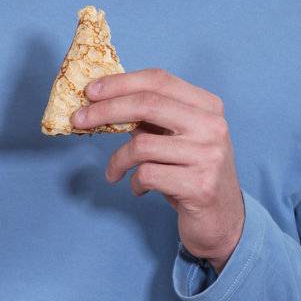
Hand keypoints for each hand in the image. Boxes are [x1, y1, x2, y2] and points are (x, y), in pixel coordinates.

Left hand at [72, 68, 244, 270]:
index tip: (90, 91)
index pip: (158, 80)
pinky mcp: (200, 185)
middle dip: (105, 110)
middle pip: (147, 104)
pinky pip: (147, 175)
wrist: (222, 220)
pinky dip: (133, 183)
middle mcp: (212, 126)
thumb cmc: (190, 174)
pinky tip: (138, 189)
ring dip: (117, 160)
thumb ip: (150, 119)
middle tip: (78, 120)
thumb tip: (102, 101)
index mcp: (207, 106)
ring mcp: (208, 155)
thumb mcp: (175, 139)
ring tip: (114, 172)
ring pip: (142, 145)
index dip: (120, 83)